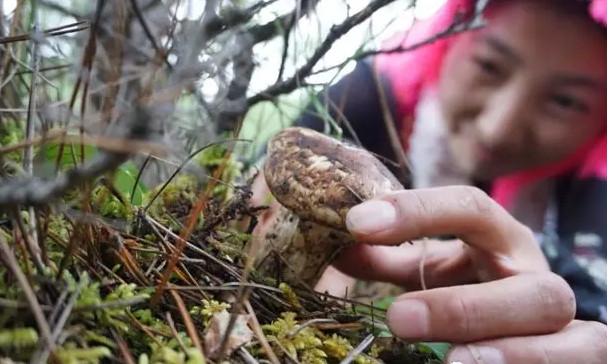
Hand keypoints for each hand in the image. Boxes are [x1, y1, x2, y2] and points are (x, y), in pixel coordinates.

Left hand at [336, 186, 605, 363]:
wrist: (520, 325)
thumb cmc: (467, 288)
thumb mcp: (428, 271)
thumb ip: (389, 261)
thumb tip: (342, 249)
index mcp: (497, 238)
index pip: (468, 207)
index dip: (415, 210)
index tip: (357, 223)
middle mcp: (532, 271)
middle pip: (518, 277)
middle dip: (461, 303)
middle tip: (398, 319)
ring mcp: (562, 317)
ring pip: (553, 319)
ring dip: (506, 347)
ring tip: (454, 363)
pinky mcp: (579, 350)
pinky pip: (578, 354)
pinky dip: (531, 362)